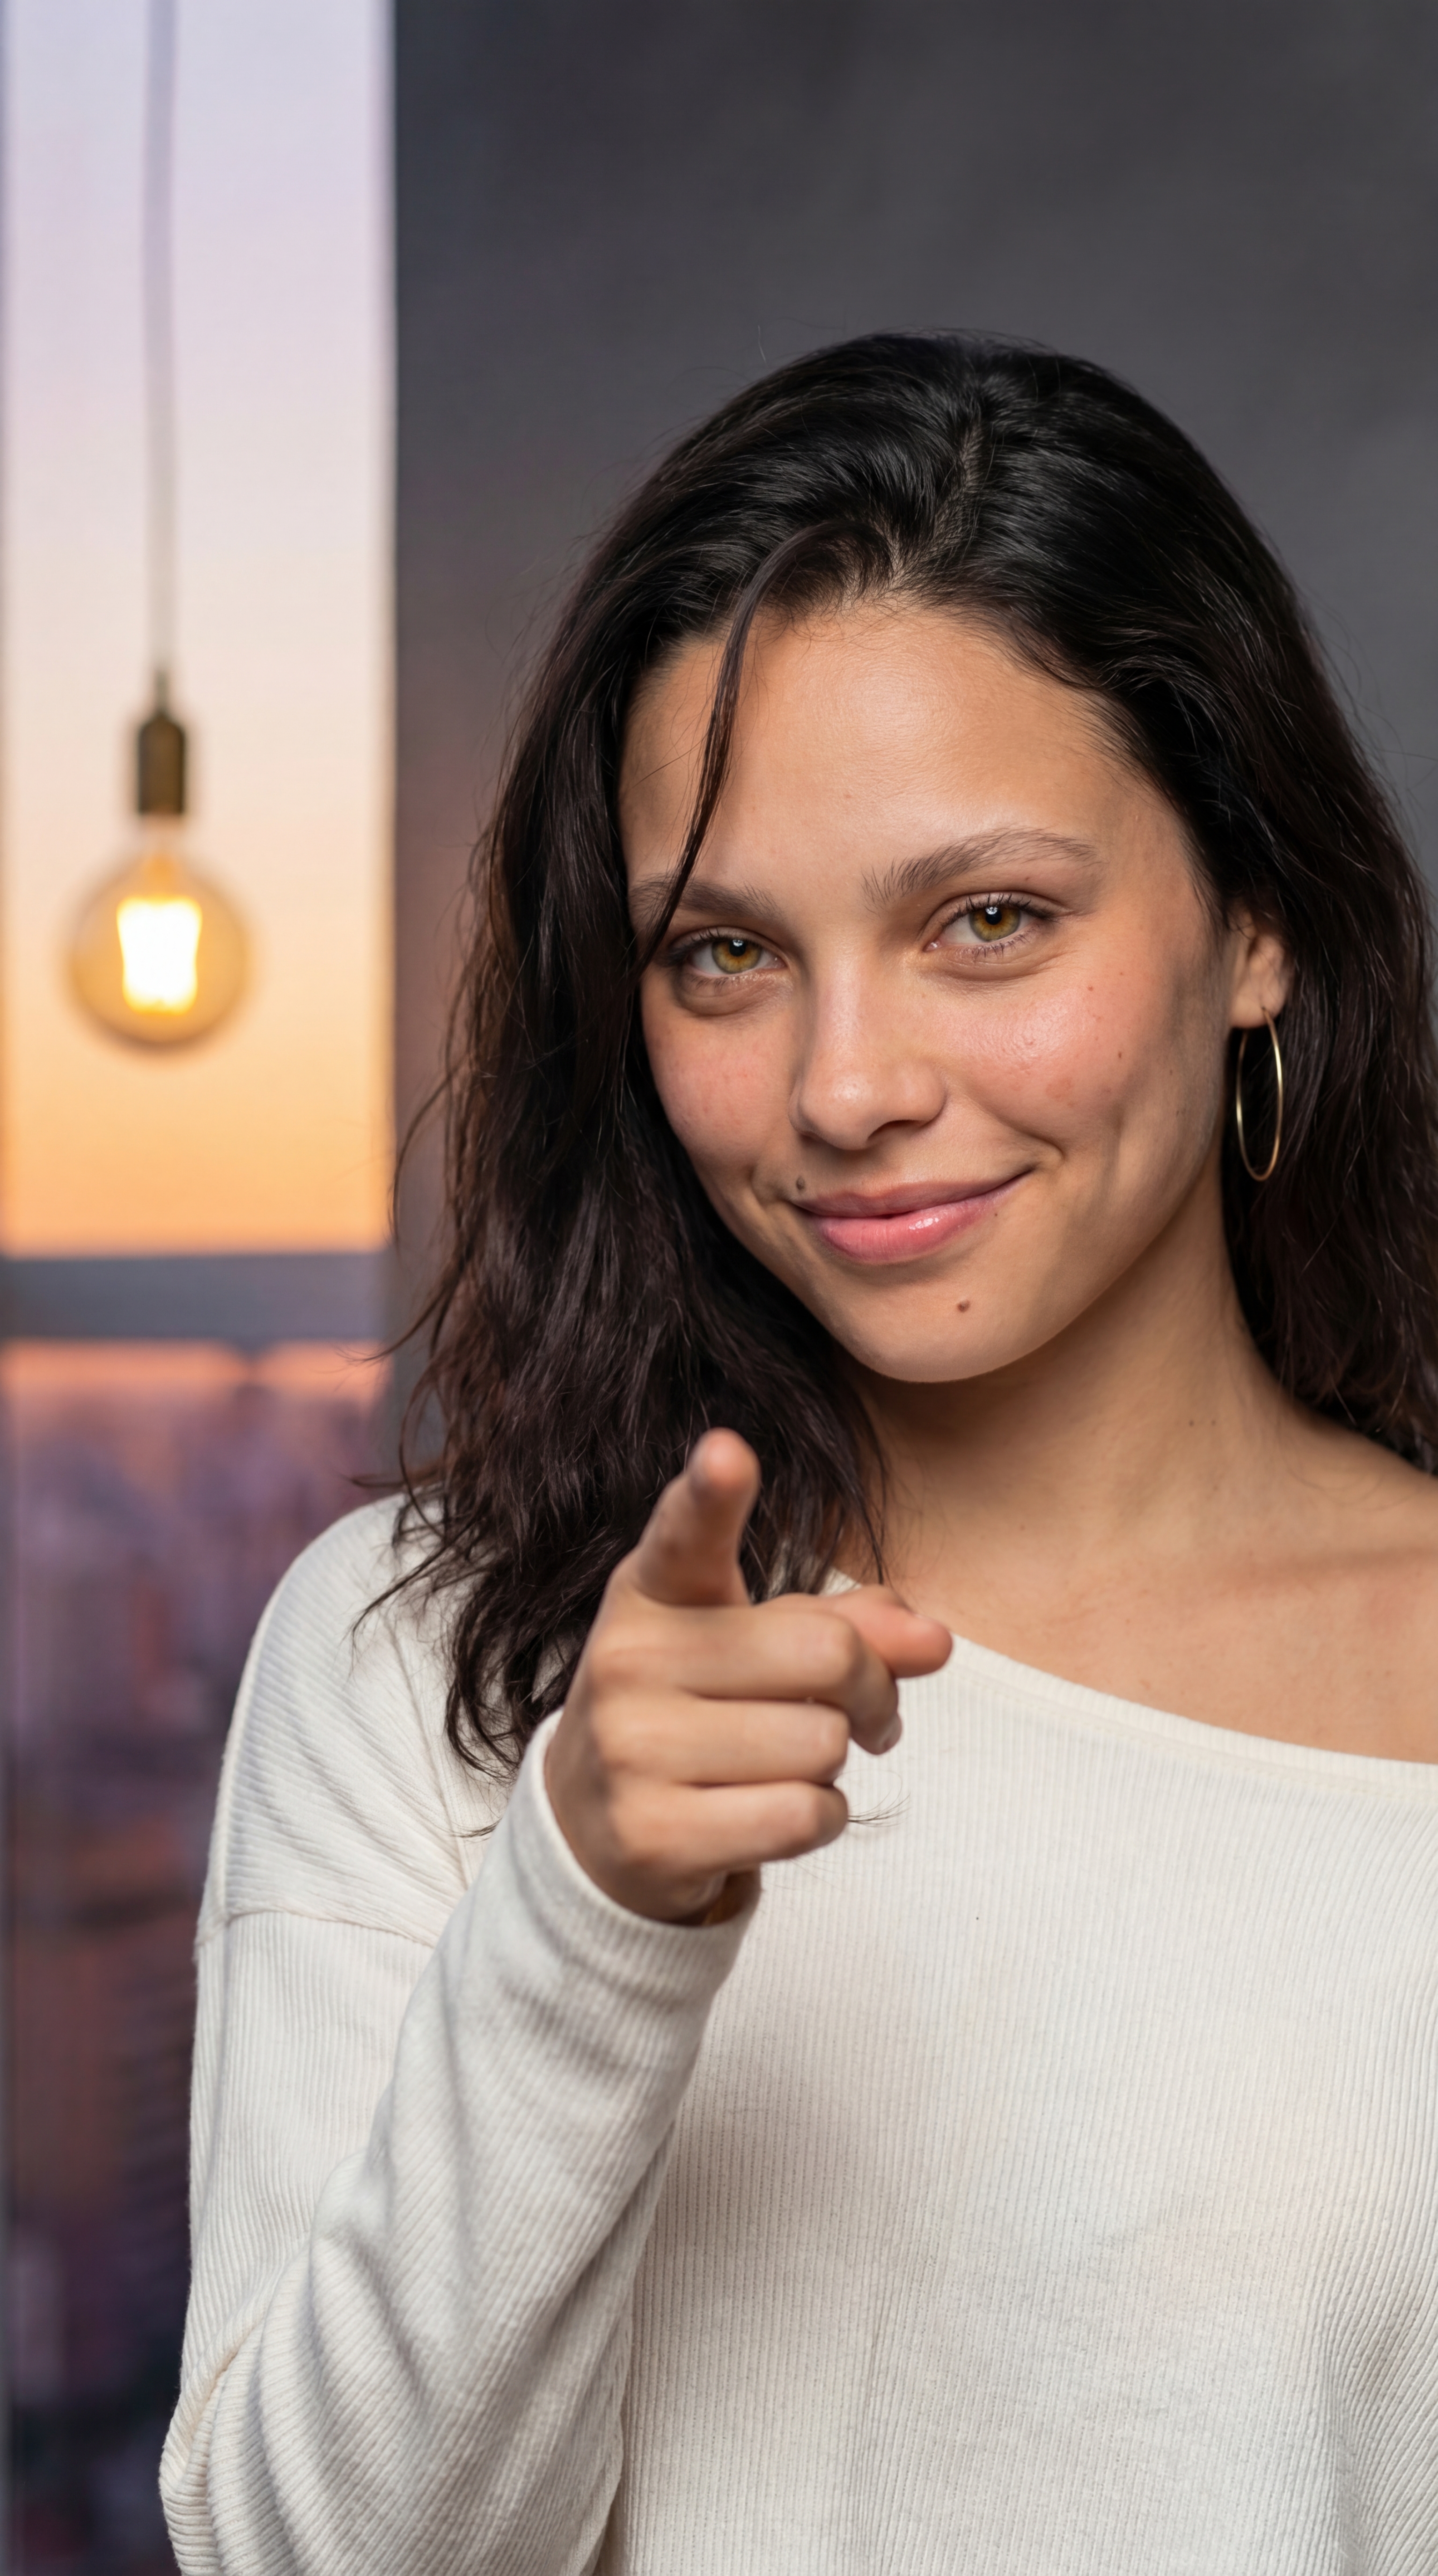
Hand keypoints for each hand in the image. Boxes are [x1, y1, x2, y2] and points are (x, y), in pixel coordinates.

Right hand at [544, 1430, 951, 1922]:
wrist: (597, 1827)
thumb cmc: (702, 1711)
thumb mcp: (761, 1646)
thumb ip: (851, 1626)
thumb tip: (936, 1641)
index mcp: (654, 1591)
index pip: (687, 1532)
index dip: (712, 1491)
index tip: (728, 1452)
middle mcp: (628, 1659)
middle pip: (827, 1654)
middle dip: (870, 1690)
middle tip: (857, 1714)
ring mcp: (630, 1750)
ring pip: (821, 1744)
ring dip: (832, 1764)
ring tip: (781, 1766)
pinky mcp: (652, 1834)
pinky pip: (803, 1815)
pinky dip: (817, 1819)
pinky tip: (768, 1813)